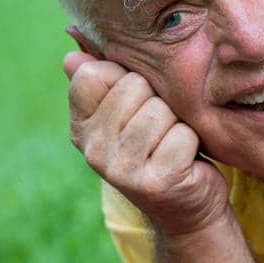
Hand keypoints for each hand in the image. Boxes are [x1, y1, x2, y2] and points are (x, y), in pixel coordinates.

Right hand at [65, 50, 228, 237]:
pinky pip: (182, 134)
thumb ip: (102, 81)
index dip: (126, 77)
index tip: (136, 100)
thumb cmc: (159, 146)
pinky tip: (185, 159)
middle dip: (157, 99)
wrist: (187, 207)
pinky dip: (192, 142)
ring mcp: (121, 170)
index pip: (94, 74)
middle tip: (160, 127)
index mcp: (81, 128)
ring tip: (172, 142)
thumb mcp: (129, 113)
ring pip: (160, 110)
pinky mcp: (157, 182)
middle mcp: (93, 150)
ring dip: (177, 121)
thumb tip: (70, 55)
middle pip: (134, 86)